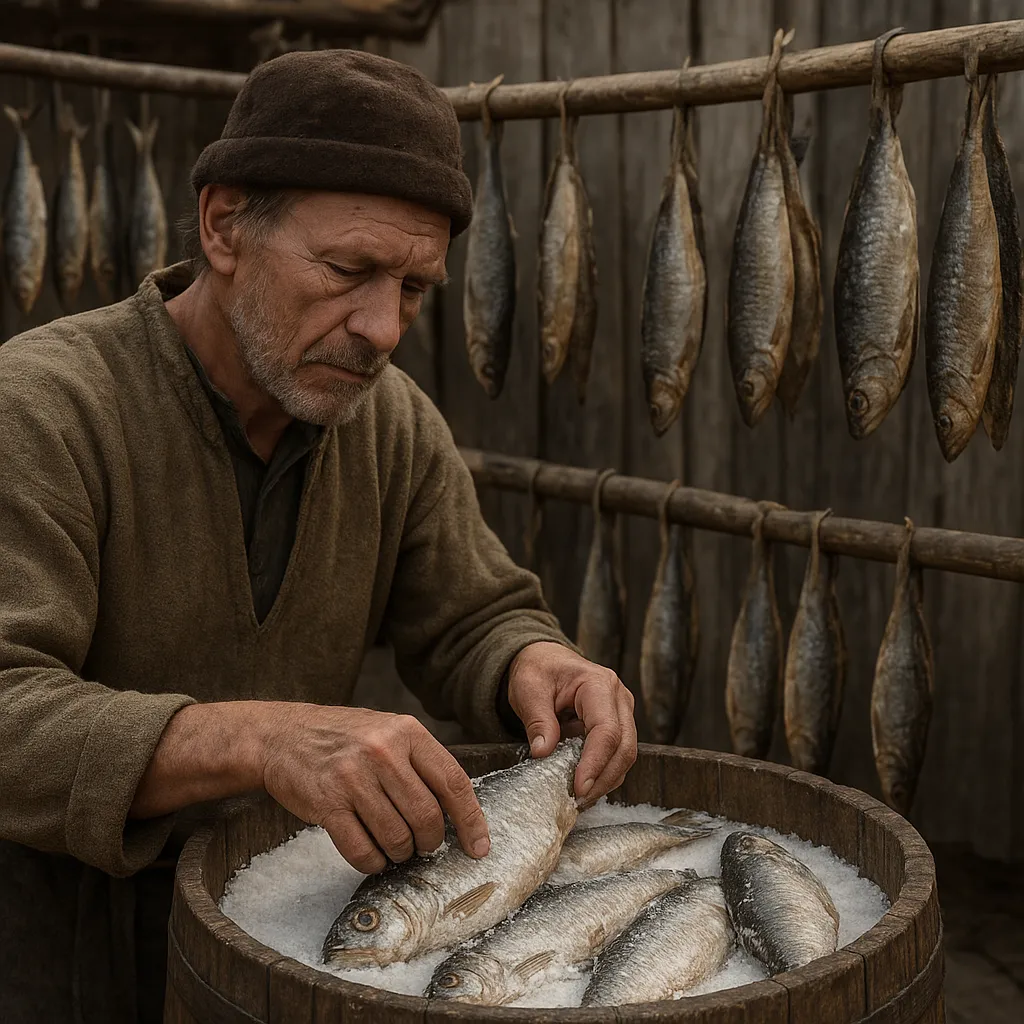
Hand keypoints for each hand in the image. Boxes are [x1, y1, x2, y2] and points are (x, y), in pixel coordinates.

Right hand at [260, 704, 489, 873]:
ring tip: (396, 848)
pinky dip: (373, 862)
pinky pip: (362, 850)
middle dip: (431, 842)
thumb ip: (420, 762)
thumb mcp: (388, 732)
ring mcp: (353, 777)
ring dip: (401, 854)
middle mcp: (383, 751)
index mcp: (407, 732)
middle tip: (424, 846)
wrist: (282, 735)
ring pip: (397, 837)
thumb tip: (459, 810)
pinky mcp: (327, 803)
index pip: (453, 781)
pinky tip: (373, 855)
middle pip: (427, 816)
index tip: (479, 847)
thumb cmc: (344, 738)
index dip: (471, 820)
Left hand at [506, 642, 637, 804]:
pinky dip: (604, 773)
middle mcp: (618, 697)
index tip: (579, 788)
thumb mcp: (529, 689)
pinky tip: (585, 785)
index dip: (595, 763)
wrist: (544, 659)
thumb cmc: (538, 670)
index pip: (606, 731)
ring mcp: (621, 711)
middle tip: (579, 800)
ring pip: (626, 754)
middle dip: (604, 778)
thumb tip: (542, 752)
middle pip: (624, 747)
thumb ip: (537, 719)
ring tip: (580, 798)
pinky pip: (617, 754)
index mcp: (599, 684)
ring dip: (606, 779)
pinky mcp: (617, 724)